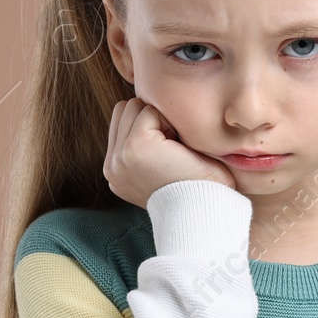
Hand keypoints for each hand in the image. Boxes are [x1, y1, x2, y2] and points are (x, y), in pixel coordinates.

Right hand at [104, 97, 236, 208]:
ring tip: (174, 148)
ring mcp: (119, 157)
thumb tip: (147, 108)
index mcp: (117, 172)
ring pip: (134, 106)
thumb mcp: (163, 166)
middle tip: (174, 148)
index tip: (171, 152)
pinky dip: (168, 122)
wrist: (206, 210)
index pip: (121, 122)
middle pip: (125, 110)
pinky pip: (149, 110)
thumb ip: (150, 143)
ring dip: (159, 119)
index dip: (151, 125)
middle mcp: (112, 167)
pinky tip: (178, 148)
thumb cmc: (199, 189)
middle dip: (151, 119)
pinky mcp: (133, 146)